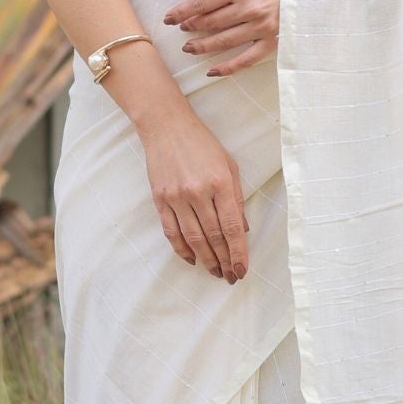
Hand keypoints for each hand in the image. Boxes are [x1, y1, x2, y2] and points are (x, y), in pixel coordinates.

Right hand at [141, 105, 249, 282]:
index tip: (242, 269)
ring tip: (215, 272)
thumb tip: (242, 230)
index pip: (232, 227)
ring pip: (193, 239)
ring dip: (206, 260)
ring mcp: (177, 197)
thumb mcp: (229, 165)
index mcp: (220, 183)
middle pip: (213, 237)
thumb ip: (237, 198)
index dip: (238, 252)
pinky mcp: (160, 199)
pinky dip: (182, 249)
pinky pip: (172, 232)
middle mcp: (198, 193)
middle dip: (224, 261)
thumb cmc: (202, 144)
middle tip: (231, 276)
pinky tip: (192, 259)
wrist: (166, 126)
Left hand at [163, 0, 280, 75]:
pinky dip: (227, 67)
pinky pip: (246, 59)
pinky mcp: (272, 42)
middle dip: (192, 27)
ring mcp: (260, 27)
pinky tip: (212, 71)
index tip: (169, 17)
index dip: (182, 10)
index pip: (202, 2)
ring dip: (203, 46)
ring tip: (189, 48)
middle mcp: (247, 9)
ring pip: (223, 41)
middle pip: (210, 22)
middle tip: (182, 30)